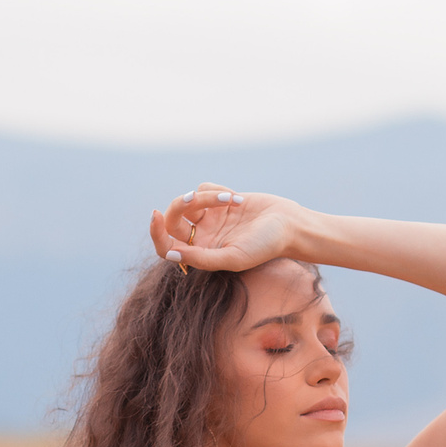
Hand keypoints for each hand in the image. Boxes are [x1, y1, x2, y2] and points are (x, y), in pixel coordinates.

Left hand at [149, 182, 305, 273]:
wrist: (289, 224)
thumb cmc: (265, 246)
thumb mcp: (233, 257)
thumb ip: (201, 259)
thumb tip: (171, 255)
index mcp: (201, 254)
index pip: (167, 247)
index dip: (156, 233)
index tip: (156, 215)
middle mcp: (201, 236)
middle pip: (173, 219)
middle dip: (182, 205)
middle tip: (195, 198)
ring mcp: (209, 217)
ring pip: (189, 200)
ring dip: (205, 196)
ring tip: (230, 200)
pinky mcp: (218, 199)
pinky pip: (203, 187)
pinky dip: (216, 189)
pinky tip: (237, 199)